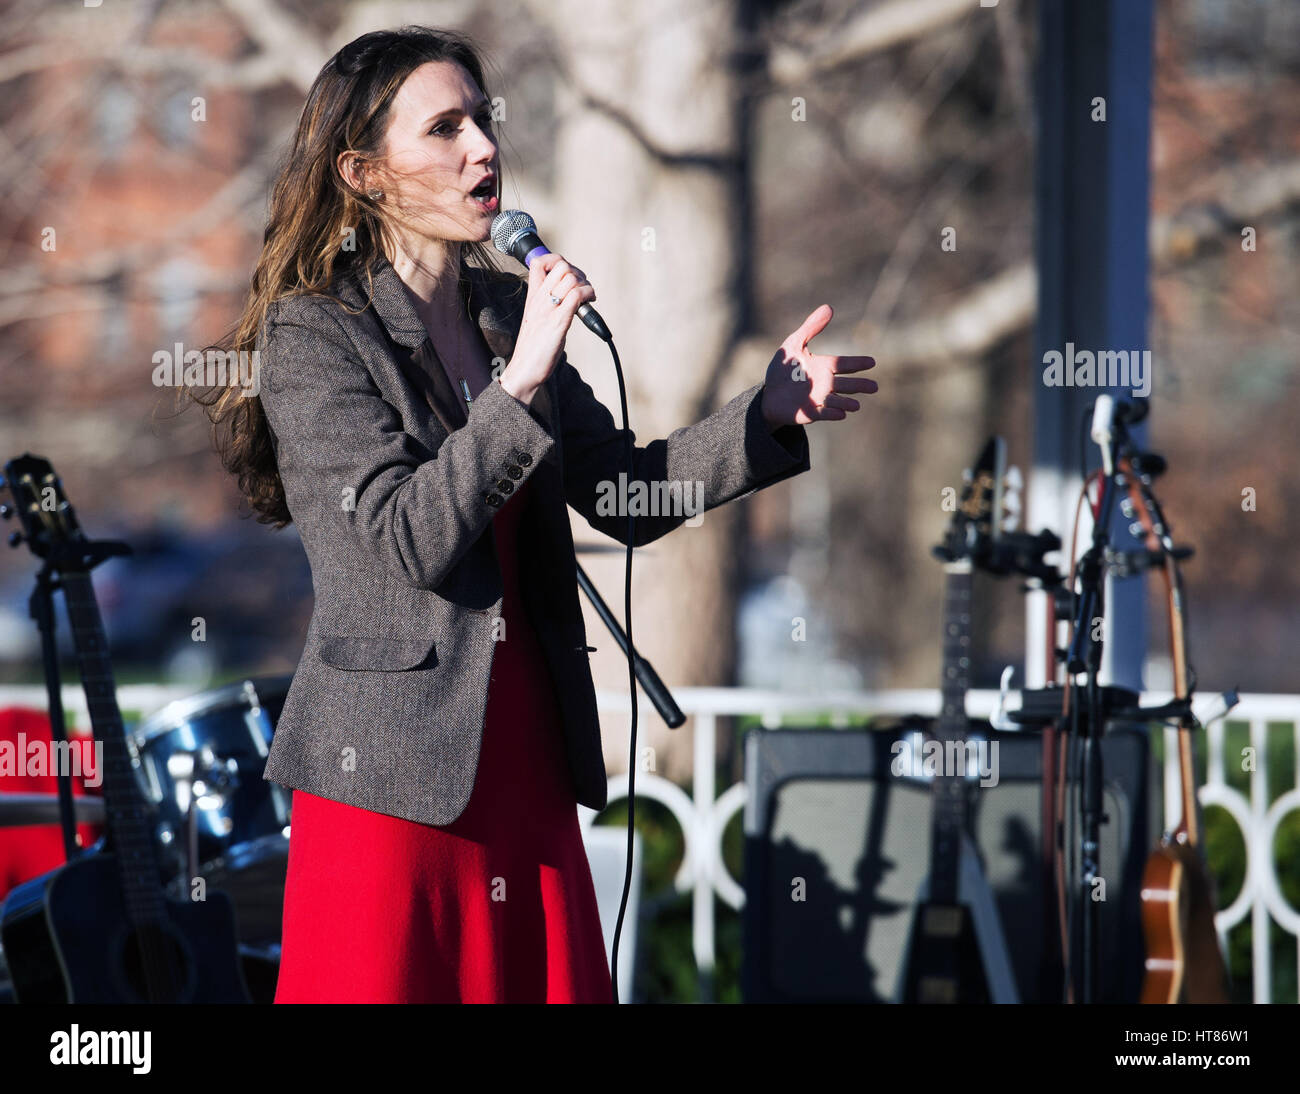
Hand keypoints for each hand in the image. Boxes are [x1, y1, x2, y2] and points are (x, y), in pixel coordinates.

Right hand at [499, 253, 595, 405]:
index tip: (568, 275)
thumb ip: (547, 302)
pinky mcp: (558, 323)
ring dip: (586, 285)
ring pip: (571, 278)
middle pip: (561, 266)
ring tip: (588, 299)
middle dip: (578, 273)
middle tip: (582, 290)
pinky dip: (587, 296)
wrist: (524, 370)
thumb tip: (567, 292)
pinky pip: (575, 296)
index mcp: (532, 296)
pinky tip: (589, 304)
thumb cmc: (533, 347)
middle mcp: (539, 299)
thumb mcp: (536, 318)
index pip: (539, 262)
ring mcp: (548, 310)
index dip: (556, 261)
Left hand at [760, 304, 876, 427]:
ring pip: (837, 401)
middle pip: (846, 385)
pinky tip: (841, 414)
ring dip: (846, 403)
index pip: (844, 364)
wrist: (770, 394)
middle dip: (860, 386)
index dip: (858, 363)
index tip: (872, 362)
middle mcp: (826, 384)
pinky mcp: (811, 413)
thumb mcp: (794, 344)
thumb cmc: (784, 369)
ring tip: (856, 406)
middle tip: (874, 387)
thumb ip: (811, 328)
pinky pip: (823, 414)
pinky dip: (832, 413)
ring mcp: (819, 399)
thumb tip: (829, 307)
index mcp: (824, 366)